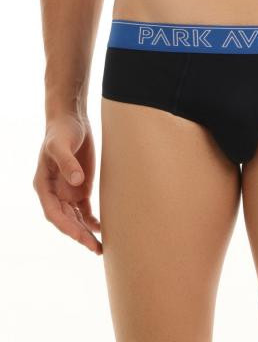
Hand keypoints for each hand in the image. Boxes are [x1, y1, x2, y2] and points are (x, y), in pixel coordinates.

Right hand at [33, 113, 101, 254]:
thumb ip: (67, 163)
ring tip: (100, 248)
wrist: (71, 120)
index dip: (66, 226)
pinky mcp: (80, 187)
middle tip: (95, 248)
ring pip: (76, 218)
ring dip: (86, 233)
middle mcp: (54, 192)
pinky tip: (102, 229)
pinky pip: (86, 209)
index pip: (54, 212)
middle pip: (66, 220)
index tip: (80, 236)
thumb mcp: (61, 145)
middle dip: (79, 236)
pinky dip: (92, 220)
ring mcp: (68, 191)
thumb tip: (76, 182)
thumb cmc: (62, 131)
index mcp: (44, 186)